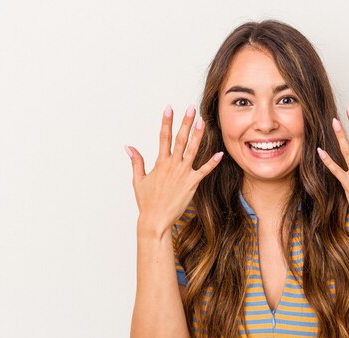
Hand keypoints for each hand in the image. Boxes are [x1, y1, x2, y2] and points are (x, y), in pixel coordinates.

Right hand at [124, 104, 223, 236]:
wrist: (155, 219)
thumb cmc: (147, 201)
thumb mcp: (138, 180)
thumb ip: (136, 162)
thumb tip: (129, 147)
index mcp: (160, 163)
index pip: (163, 137)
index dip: (166, 122)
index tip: (169, 108)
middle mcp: (172, 165)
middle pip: (180, 139)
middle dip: (185, 122)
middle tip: (191, 108)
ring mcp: (183, 174)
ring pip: (192, 150)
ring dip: (198, 135)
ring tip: (203, 122)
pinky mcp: (192, 184)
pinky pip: (204, 171)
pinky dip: (212, 162)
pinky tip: (219, 153)